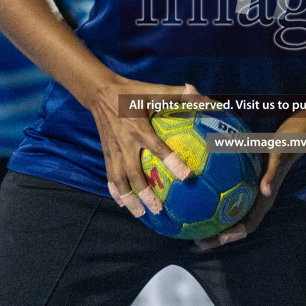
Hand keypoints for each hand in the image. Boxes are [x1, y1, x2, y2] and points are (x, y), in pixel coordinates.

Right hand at [88, 76, 201, 217]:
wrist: (100, 93)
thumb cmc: (131, 93)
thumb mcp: (154, 91)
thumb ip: (180, 95)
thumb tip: (205, 98)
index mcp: (139, 129)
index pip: (157, 148)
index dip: (172, 162)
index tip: (187, 176)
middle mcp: (125, 144)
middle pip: (134, 175)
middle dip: (145, 194)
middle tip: (158, 210)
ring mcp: (114, 151)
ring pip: (119, 181)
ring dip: (129, 199)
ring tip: (139, 214)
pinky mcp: (106, 154)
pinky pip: (109, 177)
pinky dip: (115, 192)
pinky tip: (122, 204)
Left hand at [199, 145, 299, 248]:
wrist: (286, 142)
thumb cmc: (283, 150)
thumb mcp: (278, 160)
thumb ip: (271, 176)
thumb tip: (266, 191)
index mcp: (264, 202)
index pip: (249, 225)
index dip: (235, 234)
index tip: (221, 239)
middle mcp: (254, 203)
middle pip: (234, 226)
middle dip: (217, 237)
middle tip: (198, 242)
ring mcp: (247, 196)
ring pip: (227, 216)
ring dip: (210, 225)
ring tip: (190, 230)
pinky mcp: (240, 188)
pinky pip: (223, 200)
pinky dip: (209, 204)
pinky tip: (192, 200)